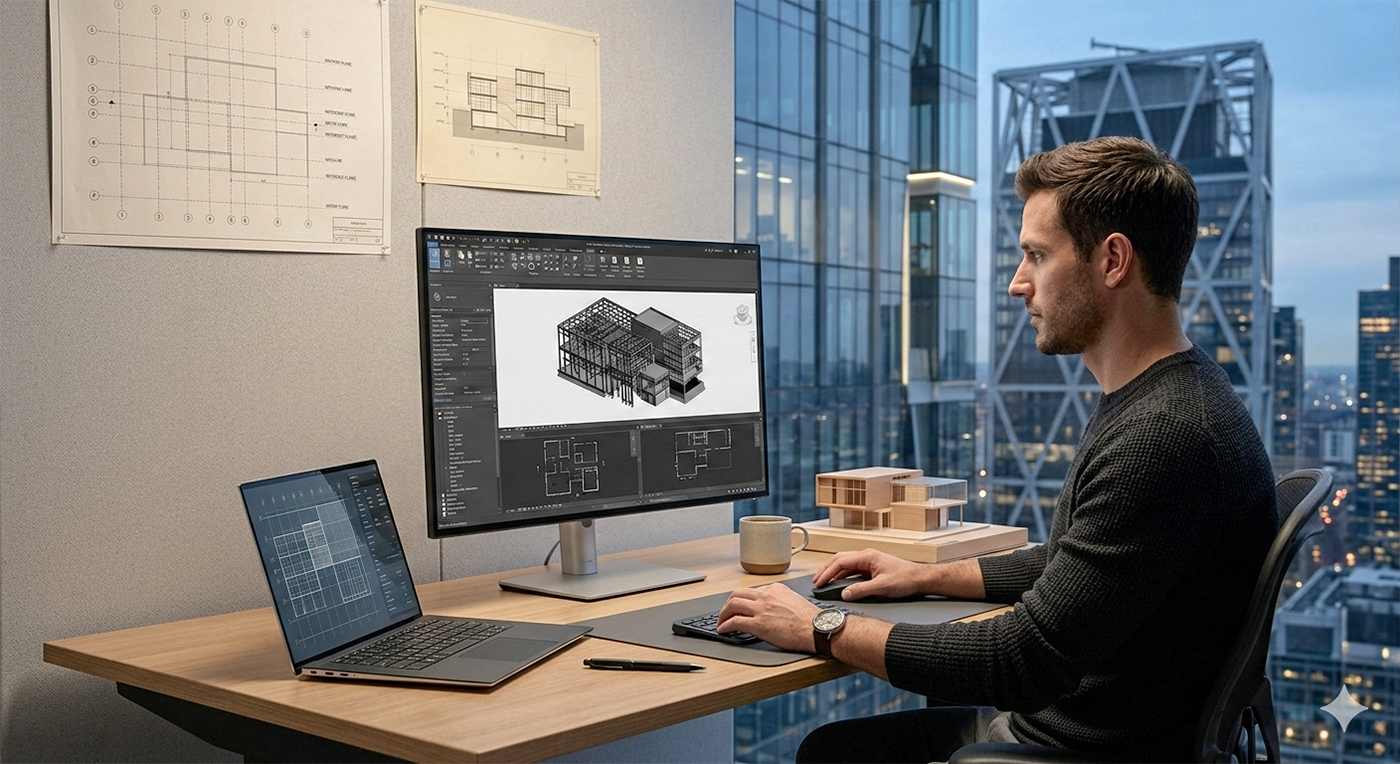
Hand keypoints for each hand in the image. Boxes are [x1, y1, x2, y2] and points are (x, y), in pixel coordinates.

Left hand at [717, 584, 821, 652]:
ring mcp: (762, 608)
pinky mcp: (759, 624)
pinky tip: (723, 630)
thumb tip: (772, 610)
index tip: (740, 607)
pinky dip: (725, 625)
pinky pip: (735, 622)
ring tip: (721, 621)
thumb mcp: (794, 601)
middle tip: (725, 612)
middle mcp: (766, 595)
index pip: (752, 591)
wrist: (817, 629)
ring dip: (723, 614)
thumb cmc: (811, 620)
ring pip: (732, 605)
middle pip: (738, 594)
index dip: (743, 600)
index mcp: (776, 589)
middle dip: (728, 603)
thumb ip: (780, 601)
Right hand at [813, 549, 928, 600]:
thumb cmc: (905, 579)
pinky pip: (852, 570)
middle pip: (839, 560)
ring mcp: (869, 562)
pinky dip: (842, 576)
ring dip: (833, 572)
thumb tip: (844, 594)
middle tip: (816, 581)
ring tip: (824, 582)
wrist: (919, 579)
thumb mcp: (881, 587)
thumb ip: (861, 590)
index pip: (840, 562)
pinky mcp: (872, 568)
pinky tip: (839, 583)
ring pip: (845, 564)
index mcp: (867, 556)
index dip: (827, 573)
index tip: (819, 583)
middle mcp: (866, 556)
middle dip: (826, 570)